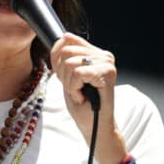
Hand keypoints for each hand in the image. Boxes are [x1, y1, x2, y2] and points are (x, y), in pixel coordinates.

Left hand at [50, 33, 127, 163]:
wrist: (93, 126)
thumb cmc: (82, 103)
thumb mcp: (68, 75)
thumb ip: (66, 57)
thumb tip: (60, 39)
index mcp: (95, 52)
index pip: (67, 38)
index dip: (56, 57)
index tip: (63, 76)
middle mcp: (104, 55)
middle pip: (66, 51)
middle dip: (63, 74)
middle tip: (75, 88)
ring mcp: (107, 63)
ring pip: (70, 63)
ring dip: (69, 84)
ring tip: (80, 93)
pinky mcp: (107, 73)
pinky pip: (77, 73)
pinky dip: (74, 88)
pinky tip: (82, 96)